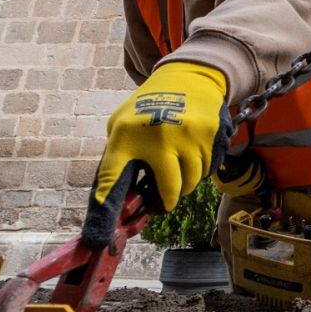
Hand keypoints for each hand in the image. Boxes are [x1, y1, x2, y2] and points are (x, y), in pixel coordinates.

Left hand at [94, 62, 227, 213]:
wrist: (188, 78)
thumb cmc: (149, 106)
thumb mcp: (122, 122)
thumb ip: (119, 154)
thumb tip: (114, 194)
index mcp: (128, 135)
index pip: (112, 175)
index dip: (106, 203)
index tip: (99, 234)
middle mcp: (158, 137)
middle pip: (168, 190)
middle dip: (168, 199)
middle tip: (166, 200)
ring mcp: (188, 136)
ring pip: (192, 181)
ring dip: (187, 182)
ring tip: (180, 167)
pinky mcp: (210, 135)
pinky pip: (208, 169)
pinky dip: (202, 169)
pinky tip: (195, 154)